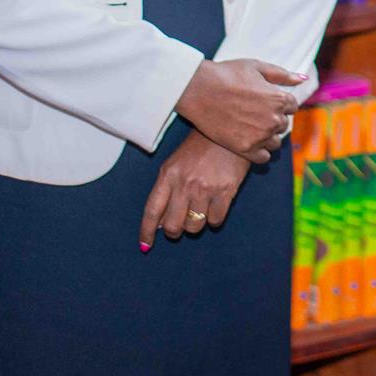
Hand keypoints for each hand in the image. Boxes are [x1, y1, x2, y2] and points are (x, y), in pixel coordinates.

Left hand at [139, 130, 252, 250]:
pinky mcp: (226, 191)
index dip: (146, 231)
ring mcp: (206, 188)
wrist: (230, 130)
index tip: (145, 245)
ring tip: (200, 210)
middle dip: (175, 231)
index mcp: (168, 174)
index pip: (152, 210)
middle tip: (180, 224)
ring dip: (196, 224)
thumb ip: (166, 190)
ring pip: (194, 226)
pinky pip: (215, 220)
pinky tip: (215, 206)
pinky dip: (214, 219)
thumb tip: (158, 222)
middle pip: (172, 225)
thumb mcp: (176, 163)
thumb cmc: (200, 146)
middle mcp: (185, 183)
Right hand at [175, 57, 301, 162]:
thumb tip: (303, 79)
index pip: (292, 106)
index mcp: (279, 99)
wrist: (199, 89)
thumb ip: (282, 74)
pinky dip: (259, 151)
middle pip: (283, 124)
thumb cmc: (227, 74)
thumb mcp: (257, 67)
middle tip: (254, 113)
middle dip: (273, 119)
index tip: (265, 102)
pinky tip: (248, 141)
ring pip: (275, 142)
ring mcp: (260, 136)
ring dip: (267, 136)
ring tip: (250, 127)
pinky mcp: (245, 149)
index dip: (279, 103)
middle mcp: (273, 119)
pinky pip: (263, 157)